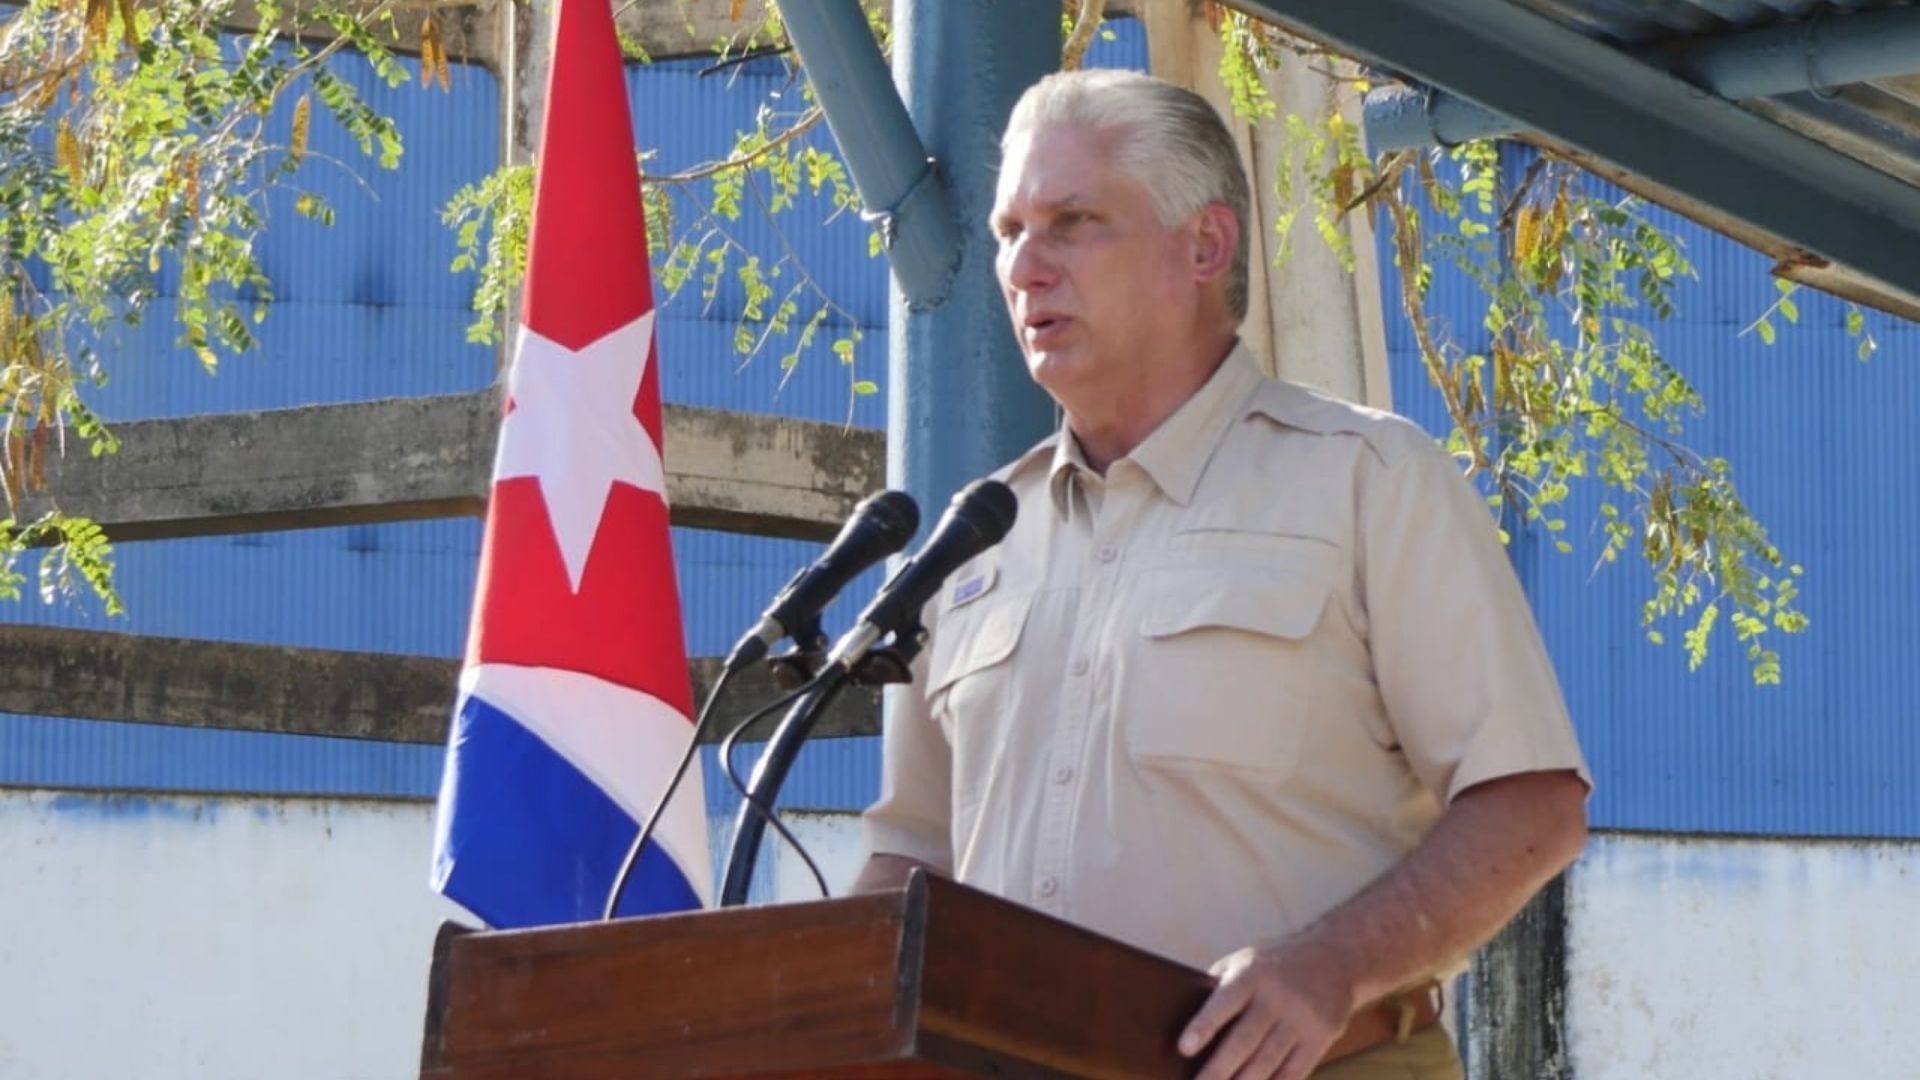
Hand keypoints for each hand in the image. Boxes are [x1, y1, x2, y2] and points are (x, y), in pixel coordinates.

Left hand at [1178, 937, 1356, 1079]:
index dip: (1203, 1025)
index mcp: (1252, 974)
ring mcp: (1302, 1018)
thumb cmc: (1274, 964)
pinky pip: (1295, 1072)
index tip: (1184, 1048)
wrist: (1335, 957)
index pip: (1224, 1001)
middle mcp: (1277, 996)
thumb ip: (1219, 988)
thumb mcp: (1245, 961)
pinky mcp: (1321, 1037)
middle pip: (1245, 1041)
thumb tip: (1184, 1022)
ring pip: (1268, 1062)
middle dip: (1218, 1070)